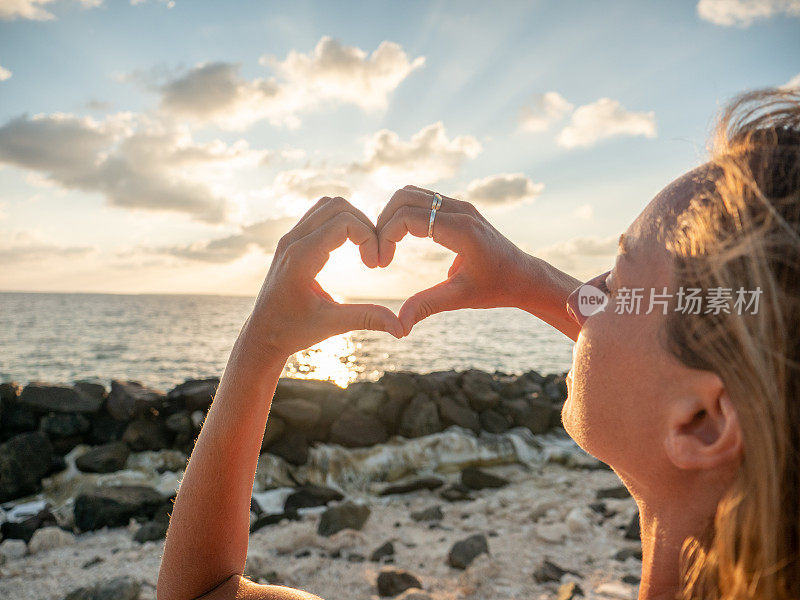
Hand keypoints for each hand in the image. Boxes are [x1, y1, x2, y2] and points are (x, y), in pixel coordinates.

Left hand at [243, 196, 402, 357]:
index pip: (344, 222)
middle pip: (338, 205)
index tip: (375, 265)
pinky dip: (340, 222)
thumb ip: (367, 319)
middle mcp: (292, 240)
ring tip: (364, 248)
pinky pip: (319, 214)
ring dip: (352, 219)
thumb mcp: (332, 325)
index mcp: (301, 257)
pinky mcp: (291, 240)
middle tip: (373, 255)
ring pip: (327, 205)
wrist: (261, 334)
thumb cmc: (292, 331)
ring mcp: (289, 237)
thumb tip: (403, 328)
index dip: (369, 237)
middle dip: (364, 224)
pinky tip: (350, 248)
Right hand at [376, 185, 531, 334]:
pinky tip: (401, 240)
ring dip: (392, 216)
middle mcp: (460, 210)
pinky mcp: (459, 209)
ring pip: (411, 194)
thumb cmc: (498, 288)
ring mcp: (460, 206)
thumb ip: (426, 306)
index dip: (385, 237)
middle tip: (378, 253)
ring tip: (386, 246)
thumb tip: (398, 326)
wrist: (525, 277)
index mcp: (461, 229)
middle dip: (383, 222)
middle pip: (404, 197)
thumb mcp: (460, 299)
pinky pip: (423, 200)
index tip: (381, 265)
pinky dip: (405, 214)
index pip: (408, 217)